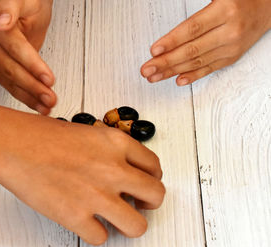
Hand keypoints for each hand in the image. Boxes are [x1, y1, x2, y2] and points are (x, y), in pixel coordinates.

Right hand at [0, 0, 56, 114]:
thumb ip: (12, 9)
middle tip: (51, 96)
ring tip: (48, 105)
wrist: (26, 12)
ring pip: (11, 82)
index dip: (33, 65)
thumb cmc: (29, 4)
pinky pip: (12, 87)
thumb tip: (3, 22)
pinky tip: (39, 105)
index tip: (48, 78)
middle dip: (34, 85)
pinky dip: (27, 98)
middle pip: (12, 69)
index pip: (16, 48)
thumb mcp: (24, 1)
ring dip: (31, 96)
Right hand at [0, 115, 164, 244]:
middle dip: (150, 203)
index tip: (145, 184)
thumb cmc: (42, 135)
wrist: (12, 144)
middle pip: (156, 195)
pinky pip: (102, 238)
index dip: (153, 178)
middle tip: (138, 204)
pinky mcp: (76, 216)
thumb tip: (123, 171)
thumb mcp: (88, 133)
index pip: (154, 166)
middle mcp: (113, 170)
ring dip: (130, 225)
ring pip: (137, 226)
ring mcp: (96, 195)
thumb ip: (111, 151)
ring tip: (118, 220)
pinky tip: (87, 222)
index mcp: (117, 144)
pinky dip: (96, 233)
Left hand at [141, 0, 270, 85]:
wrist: (268, 6)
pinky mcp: (232, 57)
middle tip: (147, 69)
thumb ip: (195, 16)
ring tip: (154, 76)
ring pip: (197, 62)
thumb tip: (169, 37)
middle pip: (191, 50)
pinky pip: (210, 69)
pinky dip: (193, 76)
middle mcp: (229, 31)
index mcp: (224, 11)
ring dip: (172, 72)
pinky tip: (178, 80)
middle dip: (165, 62)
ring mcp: (231, 47)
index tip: (154, 51)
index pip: (192, 29)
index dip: (171, 41)